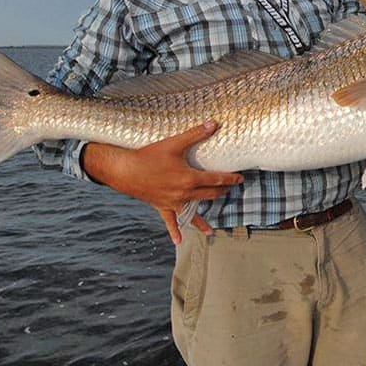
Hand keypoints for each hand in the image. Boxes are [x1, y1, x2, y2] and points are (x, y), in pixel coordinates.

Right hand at [81, 120, 242, 244]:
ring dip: (202, 220)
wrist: (125, 170)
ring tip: (212, 230)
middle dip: (221, 192)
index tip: (240, 179)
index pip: (216, 179)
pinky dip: (175, 231)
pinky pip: (170, 221)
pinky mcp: (161, 206)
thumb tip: (214, 123)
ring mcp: (173, 203)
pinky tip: (179, 241)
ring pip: (192, 213)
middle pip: (209, 195)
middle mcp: (184, 194)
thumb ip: (195, 134)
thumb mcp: (174, 143)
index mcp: (190, 178)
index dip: (230, 179)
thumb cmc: (149, 156)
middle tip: (230, 189)